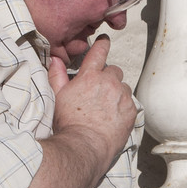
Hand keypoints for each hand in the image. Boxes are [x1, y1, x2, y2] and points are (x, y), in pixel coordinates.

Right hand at [50, 37, 134, 171]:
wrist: (84, 146)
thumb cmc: (68, 123)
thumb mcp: (58, 97)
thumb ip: (57, 76)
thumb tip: (56, 59)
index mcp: (89, 76)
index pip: (99, 52)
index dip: (102, 45)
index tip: (104, 41)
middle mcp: (108, 83)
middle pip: (114, 71)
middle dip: (108, 78)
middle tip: (99, 92)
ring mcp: (122, 96)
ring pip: (123, 87)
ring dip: (117, 92)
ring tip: (106, 107)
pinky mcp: (131, 110)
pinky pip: (130, 102)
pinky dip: (124, 106)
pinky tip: (113, 117)